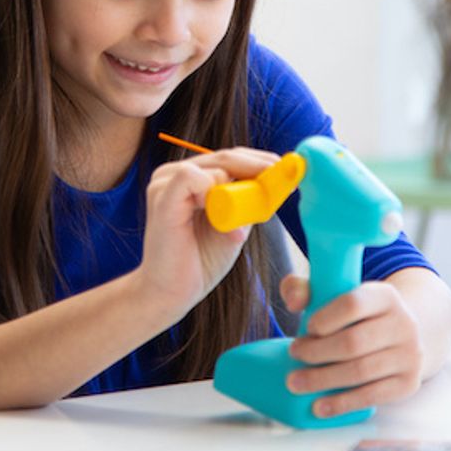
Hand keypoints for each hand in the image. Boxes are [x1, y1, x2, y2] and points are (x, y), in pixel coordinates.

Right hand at [138, 148, 279, 315]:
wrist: (171, 293)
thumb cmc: (200, 260)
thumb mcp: (235, 225)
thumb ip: (249, 203)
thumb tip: (279, 184)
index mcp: (192, 177)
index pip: (231, 158)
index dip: (261, 162)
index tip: (288, 172)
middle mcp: (175, 173)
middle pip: (227, 156)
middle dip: (260, 167)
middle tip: (282, 179)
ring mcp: (165, 182)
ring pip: (215, 166)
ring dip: (237, 192)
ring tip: (241, 224)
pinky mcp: (162, 197)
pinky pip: (191, 177)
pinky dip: (212, 192)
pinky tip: (219, 217)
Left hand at [280, 275, 425, 417]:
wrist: (400, 337)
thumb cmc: (356, 316)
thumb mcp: (335, 293)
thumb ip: (304, 289)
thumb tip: (293, 302)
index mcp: (385, 297)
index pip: (352, 304)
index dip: (325, 318)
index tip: (307, 328)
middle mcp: (404, 324)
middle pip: (354, 342)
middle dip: (317, 352)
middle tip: (294, 355)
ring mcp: (409, 356)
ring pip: (360, 371)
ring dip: (323, 379)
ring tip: (295, 382)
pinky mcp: (408, 383)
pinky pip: (372, 396)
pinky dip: (342, 403)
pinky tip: (319, 406)